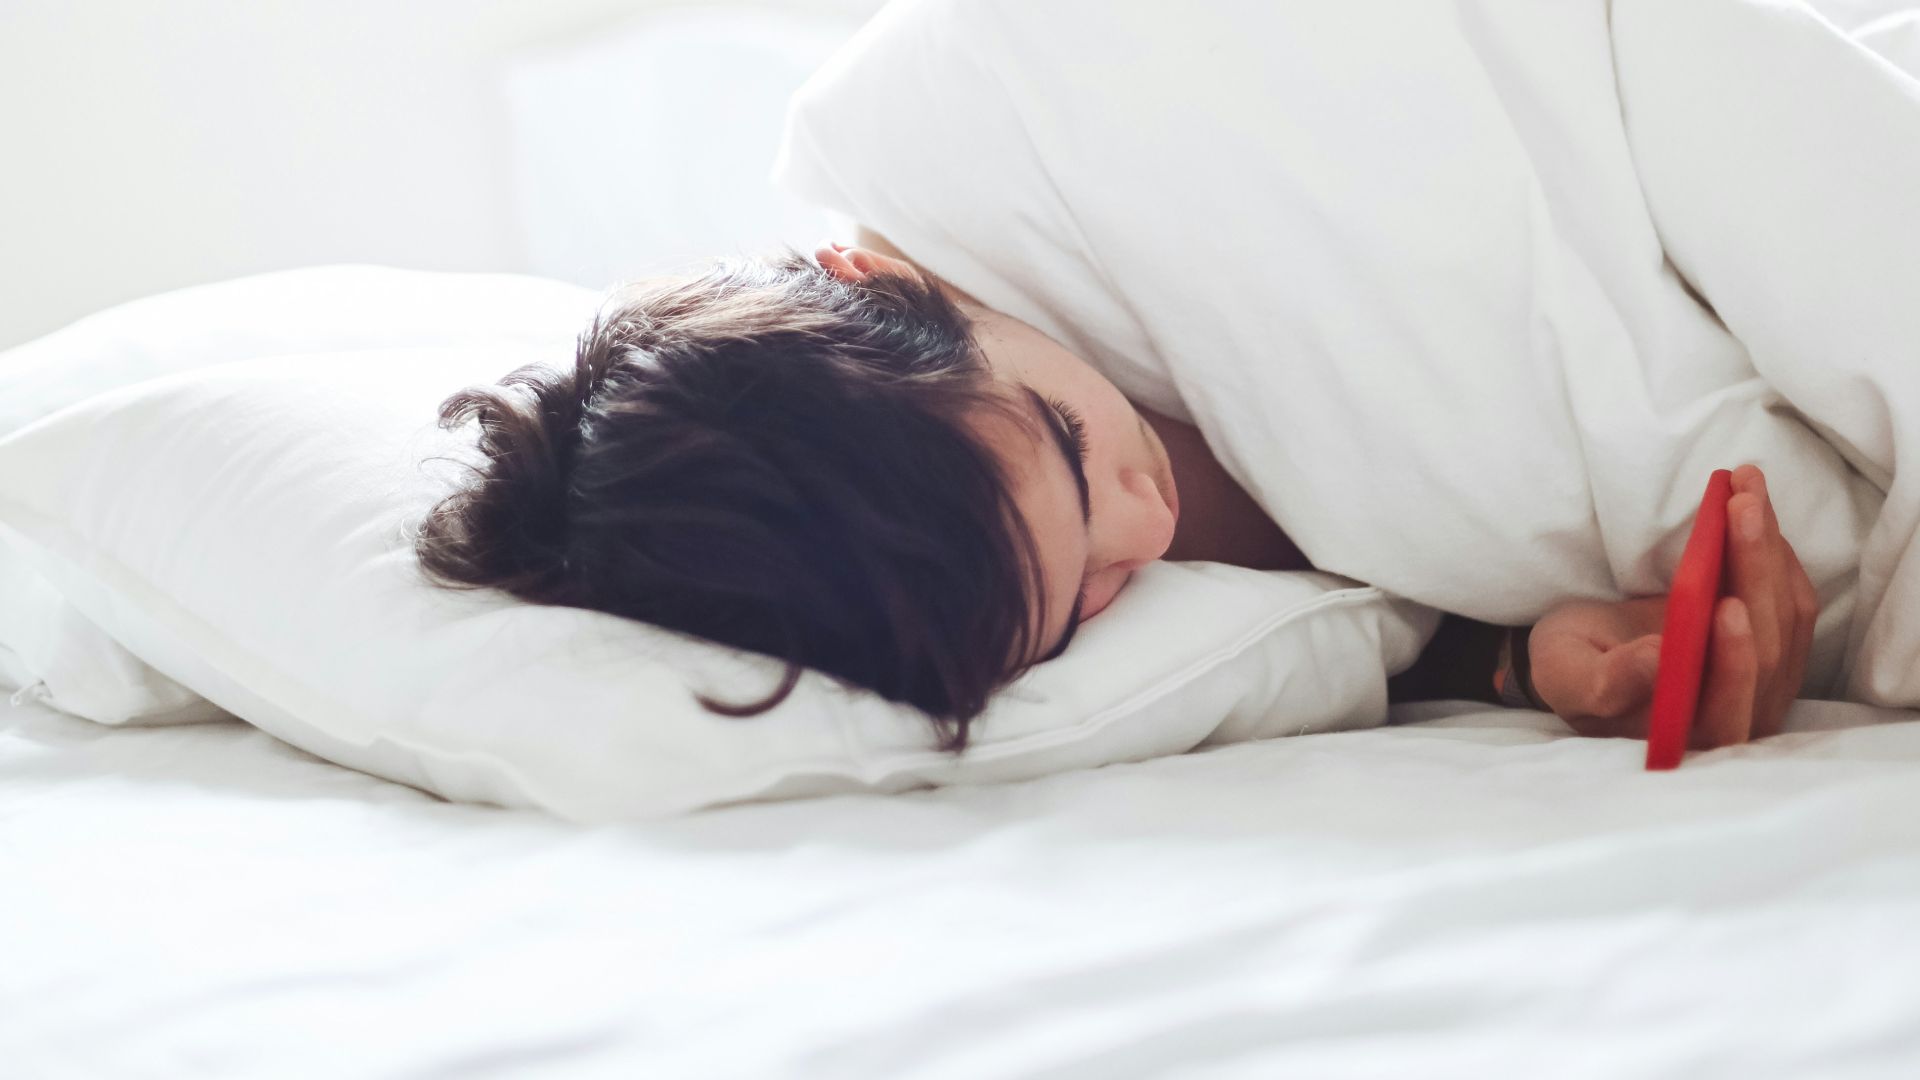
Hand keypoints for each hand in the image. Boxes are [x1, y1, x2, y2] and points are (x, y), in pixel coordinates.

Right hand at [1527, 465, 1818, 747]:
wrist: (1590, 654)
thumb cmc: (1571, 669)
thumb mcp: (1566, 675)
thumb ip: (1606, 681)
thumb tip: (1657, 658)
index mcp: (1683, 736)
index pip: (1726, 706)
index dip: (1733, 659)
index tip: (1727, 605)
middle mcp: (1736, 720)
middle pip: (1767, 652)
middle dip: (1756, 572)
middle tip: (1740, 506)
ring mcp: (1763, 686)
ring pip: (1787, 620)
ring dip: (1770, 549)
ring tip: (1748, 487)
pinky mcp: (1773, 650)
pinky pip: (1793, 604)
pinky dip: (1778, 552)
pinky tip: (1757, 509)